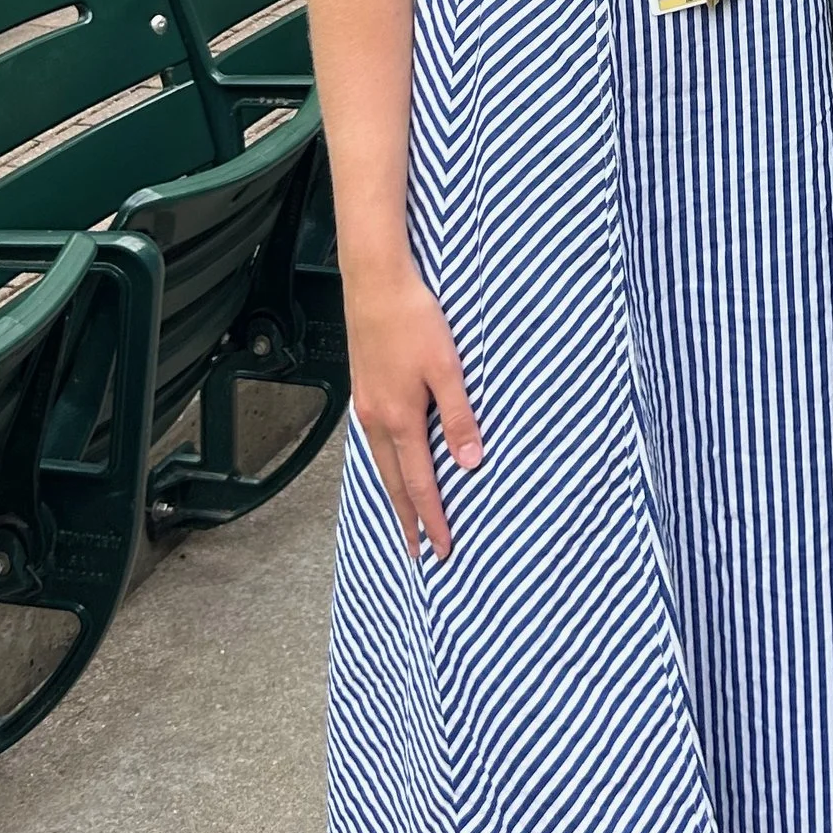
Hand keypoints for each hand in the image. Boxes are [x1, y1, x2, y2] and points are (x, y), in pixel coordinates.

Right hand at [347, 259, 481, 559]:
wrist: (375, 282)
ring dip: (395, 492)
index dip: (431, 517)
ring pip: (381, 462)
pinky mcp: (363, 388)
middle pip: (394, 481)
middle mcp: (377, 418)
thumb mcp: (447, 368)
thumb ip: (458, 417)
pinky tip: (393, 460)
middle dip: (407, 518)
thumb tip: (470, 462)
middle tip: (417, 549)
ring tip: (405, 515)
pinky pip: (375, 439)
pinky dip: (386, 462)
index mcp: (400, 418)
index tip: (441, 547)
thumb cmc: (413, 319)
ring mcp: (366, 404)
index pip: (419, 483)